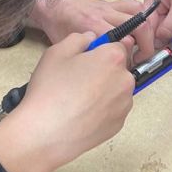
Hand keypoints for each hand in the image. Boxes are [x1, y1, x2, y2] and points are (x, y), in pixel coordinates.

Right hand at [0, 32, 134, 171]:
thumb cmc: (50, 89)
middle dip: (103, 71)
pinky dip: (101, 110)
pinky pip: (113, 110)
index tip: (86, 58)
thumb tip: (91, 39)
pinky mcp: (118, 125)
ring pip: (116, 91)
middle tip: (77, 79)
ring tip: (77, 99)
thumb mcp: (57, 51)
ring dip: (104, 91)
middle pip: (118, 69)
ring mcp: (124, 105)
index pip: (117, 46)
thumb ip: (79, 39)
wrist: (45, 132)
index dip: (100, 50)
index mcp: (113, 58)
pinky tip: (81, 114)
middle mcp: (125, 80)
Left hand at [29, 0, 154, 59]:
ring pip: (140, 14)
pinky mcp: (111, 3)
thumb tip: (102, 70)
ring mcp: (109, 8)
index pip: (122, 42)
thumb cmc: (57, 24)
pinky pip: (131, 5)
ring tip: (143, 43)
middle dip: (147, 45)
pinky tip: (137, 27)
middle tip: (141, 58)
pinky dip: (139, 14)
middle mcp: (105, 15)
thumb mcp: (67, 46)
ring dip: (146, 30)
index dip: (130, 57)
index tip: (130, 67)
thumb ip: (85, 56)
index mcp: (93, 27)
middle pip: (139, 26)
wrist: (51, 1)